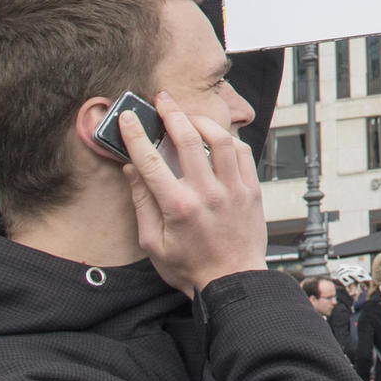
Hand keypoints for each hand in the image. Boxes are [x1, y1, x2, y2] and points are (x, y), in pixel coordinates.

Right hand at [118, 92, 265, 295]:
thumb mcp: (152, 243)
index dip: (136, 134)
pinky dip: (229, 140)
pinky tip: (217, 138)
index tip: (128, 118)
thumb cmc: (190, 267)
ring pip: (222, 140)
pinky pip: (243, 153)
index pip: (151, 160)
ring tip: (189, 115)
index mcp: (178, 207)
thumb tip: (132, 170)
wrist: (233, 281)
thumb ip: (142, 204)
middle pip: (189, 140)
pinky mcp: (252, 190)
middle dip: (172, 114)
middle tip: (162, 100)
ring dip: (203, 121)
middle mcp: (207, 193)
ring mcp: (233, 189)